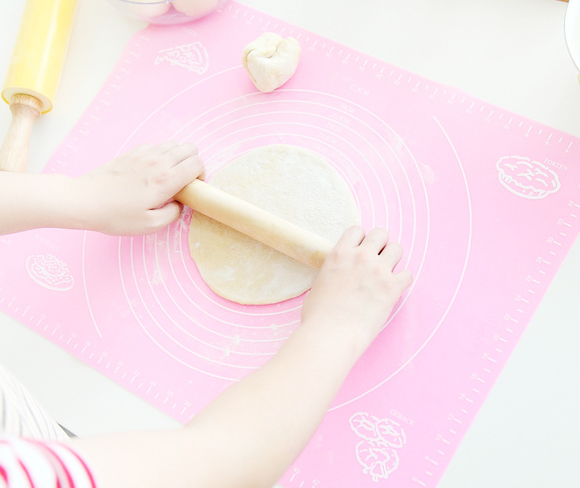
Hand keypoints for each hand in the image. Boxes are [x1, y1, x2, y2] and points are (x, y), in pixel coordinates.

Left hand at [75, 141, 203, 234]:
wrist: (84, 201)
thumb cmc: (116, 216)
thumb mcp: (150, 226)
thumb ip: (172, 215)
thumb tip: (179, 205)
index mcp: (166, 181)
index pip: (197, 164)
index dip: (201, 174)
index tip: (194, 187)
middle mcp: (157, 162)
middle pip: (189, 148)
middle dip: (193, 162)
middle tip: (185, 180)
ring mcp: (143, 155)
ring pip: (173, 144)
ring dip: (178, 156)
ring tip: (169, 174)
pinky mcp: (131, 153)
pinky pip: (155, 145)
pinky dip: (160, 154)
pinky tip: (151, 169)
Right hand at [301, 226, 411, 352]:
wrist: (330, 335)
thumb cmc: (318, 316)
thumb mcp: (319, 283)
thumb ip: (333, 272)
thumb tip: (338, 277)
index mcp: (339, 254)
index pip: (357, 230)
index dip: (360, 240)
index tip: (360, 251)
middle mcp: (360, 257)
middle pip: (381, 233)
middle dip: (380, 245)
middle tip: (376, 261)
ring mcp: (378, 271)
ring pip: (397, 248)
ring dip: (393, 259)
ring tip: (386, 274)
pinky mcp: (392, 288)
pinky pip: (408, 274)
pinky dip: (402, 281)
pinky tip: (393, 290)